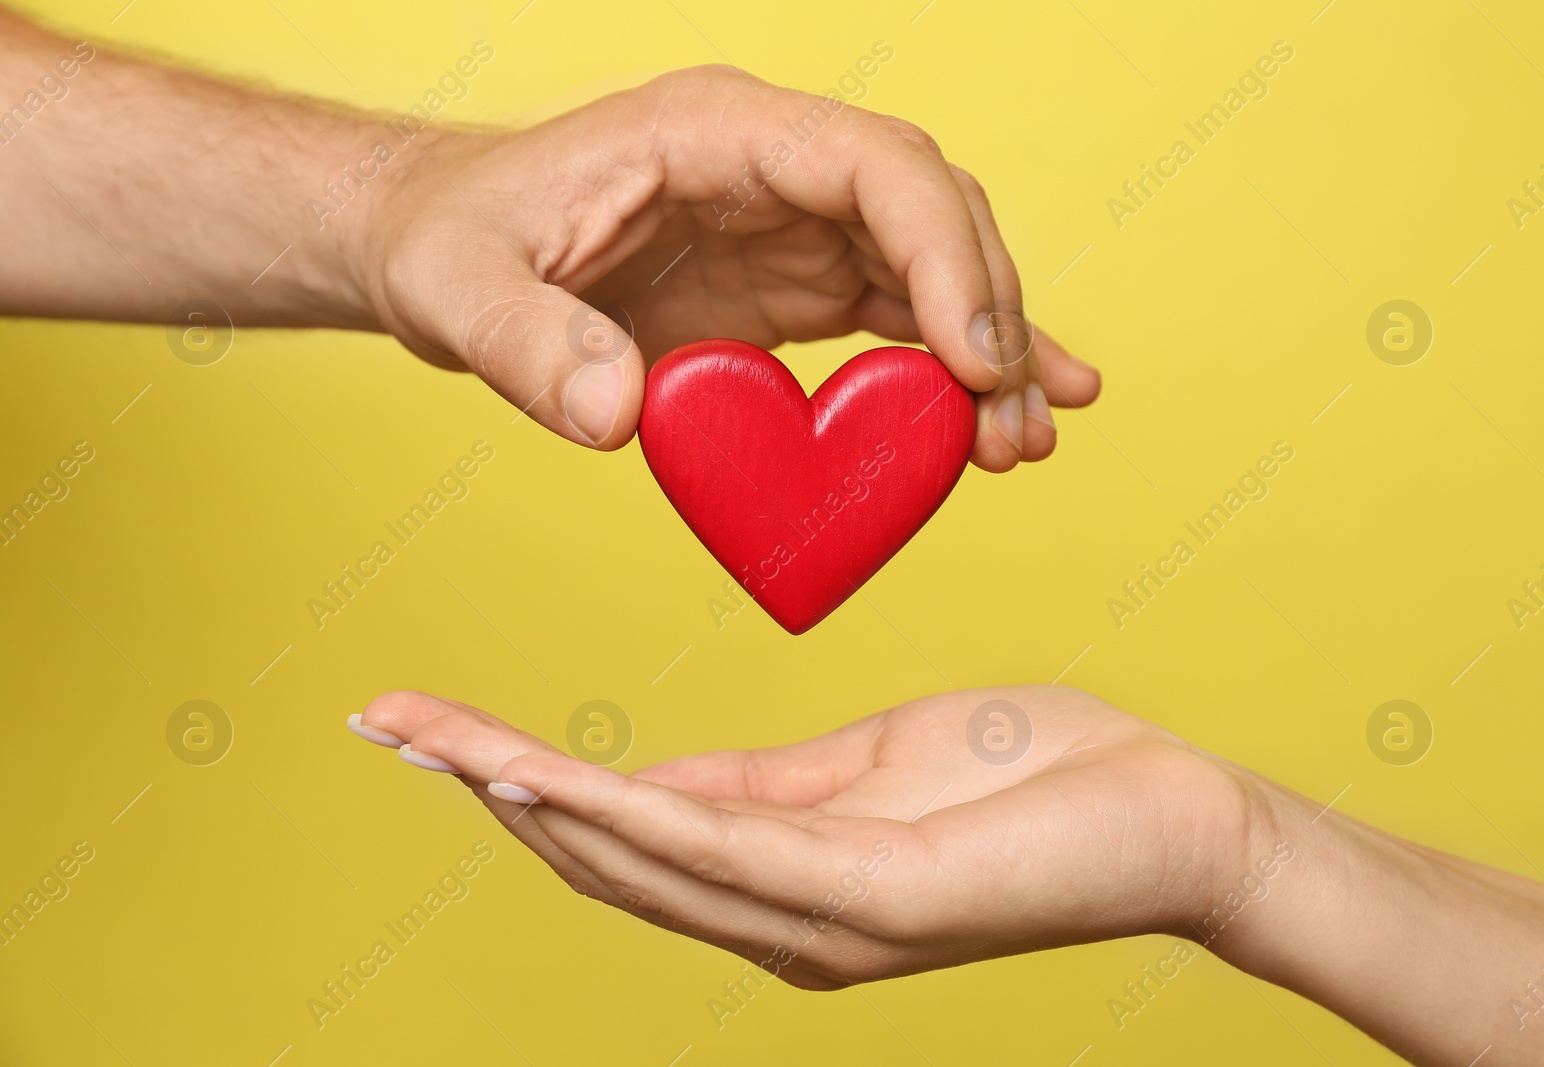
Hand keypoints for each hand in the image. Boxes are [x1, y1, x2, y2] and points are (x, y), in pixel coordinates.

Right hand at [349, 685, 1251, 987]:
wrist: (1166, 818)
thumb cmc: (1027, 780)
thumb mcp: (865, 767)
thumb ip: (761, 787)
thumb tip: (658, 781)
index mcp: (781, 882)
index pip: (626, 831)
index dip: (519, 783)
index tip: (432, 725)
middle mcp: (784, 921)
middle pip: (608, 854)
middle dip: (491, 788)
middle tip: (389, 723)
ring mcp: (826, 919)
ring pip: (646, 859)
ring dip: (532, 801)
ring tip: (438, 743)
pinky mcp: (877, 894)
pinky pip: (730, 850)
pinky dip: (631, 816)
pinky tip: (555, 778)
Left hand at [357, 66, 1100, 471]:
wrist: (440, 245)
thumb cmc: (451, 241)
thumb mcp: (458, 290)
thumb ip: (529, 345)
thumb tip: (618, 417)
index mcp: (717, 132)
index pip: (875, 165)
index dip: (945, 256)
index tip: (974, 363)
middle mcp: (777, 166)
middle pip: (933, 216)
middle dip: (989, 320)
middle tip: (1008, 434)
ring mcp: (795, 223)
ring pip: (936, 268)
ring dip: (991, 355)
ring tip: (1022, 448)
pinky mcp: (795, 284)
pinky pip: (903, 317)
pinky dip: (958, 368)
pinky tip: (1008, 419)